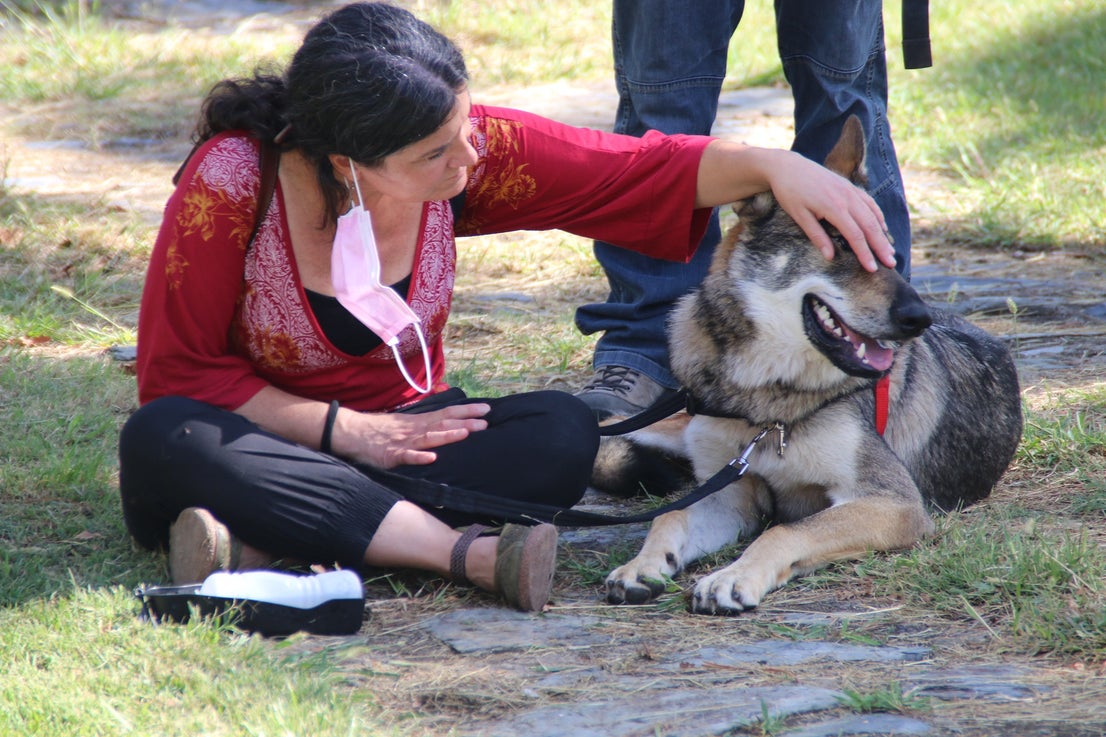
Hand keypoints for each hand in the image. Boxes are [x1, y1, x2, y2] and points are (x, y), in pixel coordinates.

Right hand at [335, 403, 490, 467]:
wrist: (351, 432)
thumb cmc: (380, 430)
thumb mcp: (405, 423)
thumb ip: (425, 425)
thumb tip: (447, 423)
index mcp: (419, 422)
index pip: (447, 413)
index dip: (467, 411)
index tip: (487, 409)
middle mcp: (415, 429)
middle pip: (443, 423)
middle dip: (465, 422)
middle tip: (486, 421)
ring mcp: (404, 442)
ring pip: (429, 437)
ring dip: (448, 435)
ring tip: (466, 434)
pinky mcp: (391, 456)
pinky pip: (407, 457)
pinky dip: (419, 457)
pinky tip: (432, 458)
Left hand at [766, 151, 896, 271]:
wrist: (788, 167)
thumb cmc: (790, 192)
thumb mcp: (799, 216)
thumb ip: (817, 236)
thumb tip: (830, 257)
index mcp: (834, 207)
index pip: (855, 235)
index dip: (865, 253)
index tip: (872, 268)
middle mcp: (847, 198)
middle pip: (870, 226)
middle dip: (881, 246)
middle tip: (891, 263)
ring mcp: (850, 190)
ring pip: (872, 215)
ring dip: (883, 234)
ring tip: (890, 250)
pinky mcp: (849, 186)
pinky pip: (869, 203)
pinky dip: (878, 216)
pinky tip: (882, 228)